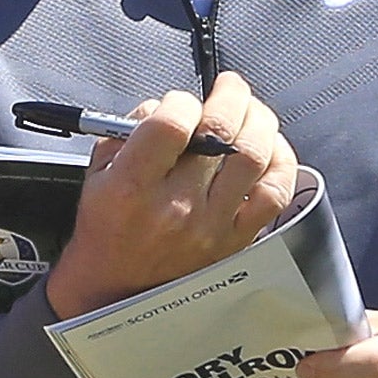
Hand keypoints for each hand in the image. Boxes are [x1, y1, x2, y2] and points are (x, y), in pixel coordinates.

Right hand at [44, 73, 297, 318]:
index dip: (182, 99)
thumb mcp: (98, 173)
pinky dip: (280, 162)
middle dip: (231, 95)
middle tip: (229, 88)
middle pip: (221, 132)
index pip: (172, 124)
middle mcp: (175, 207)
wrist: (116, 289)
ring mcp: (211, 225)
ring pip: (254, 156)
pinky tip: (270, 148)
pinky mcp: (236, 240)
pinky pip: (274, 193)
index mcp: (133, 187)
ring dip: (259, 121)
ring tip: (250, 112)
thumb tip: (168, 104)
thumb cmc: (108, 230)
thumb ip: (129, 130)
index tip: (181, 101)